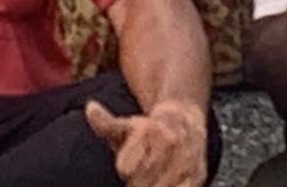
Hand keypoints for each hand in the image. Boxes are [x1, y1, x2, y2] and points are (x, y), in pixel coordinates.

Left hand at [82, 98, 210, 186]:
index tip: (128, 163)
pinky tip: (166, 182)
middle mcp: (169, 144)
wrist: (185, 122)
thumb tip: (90, 108)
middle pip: (140, 183)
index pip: (125, 168)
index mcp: (149, 132)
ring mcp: (185, 160)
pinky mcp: (197, 175)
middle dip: (137, 181)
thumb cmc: (148, 129)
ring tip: (154, 177)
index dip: (125, 168)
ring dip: (153, 185)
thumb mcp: (125, 126)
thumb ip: (105, 123)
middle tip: (143, 172)